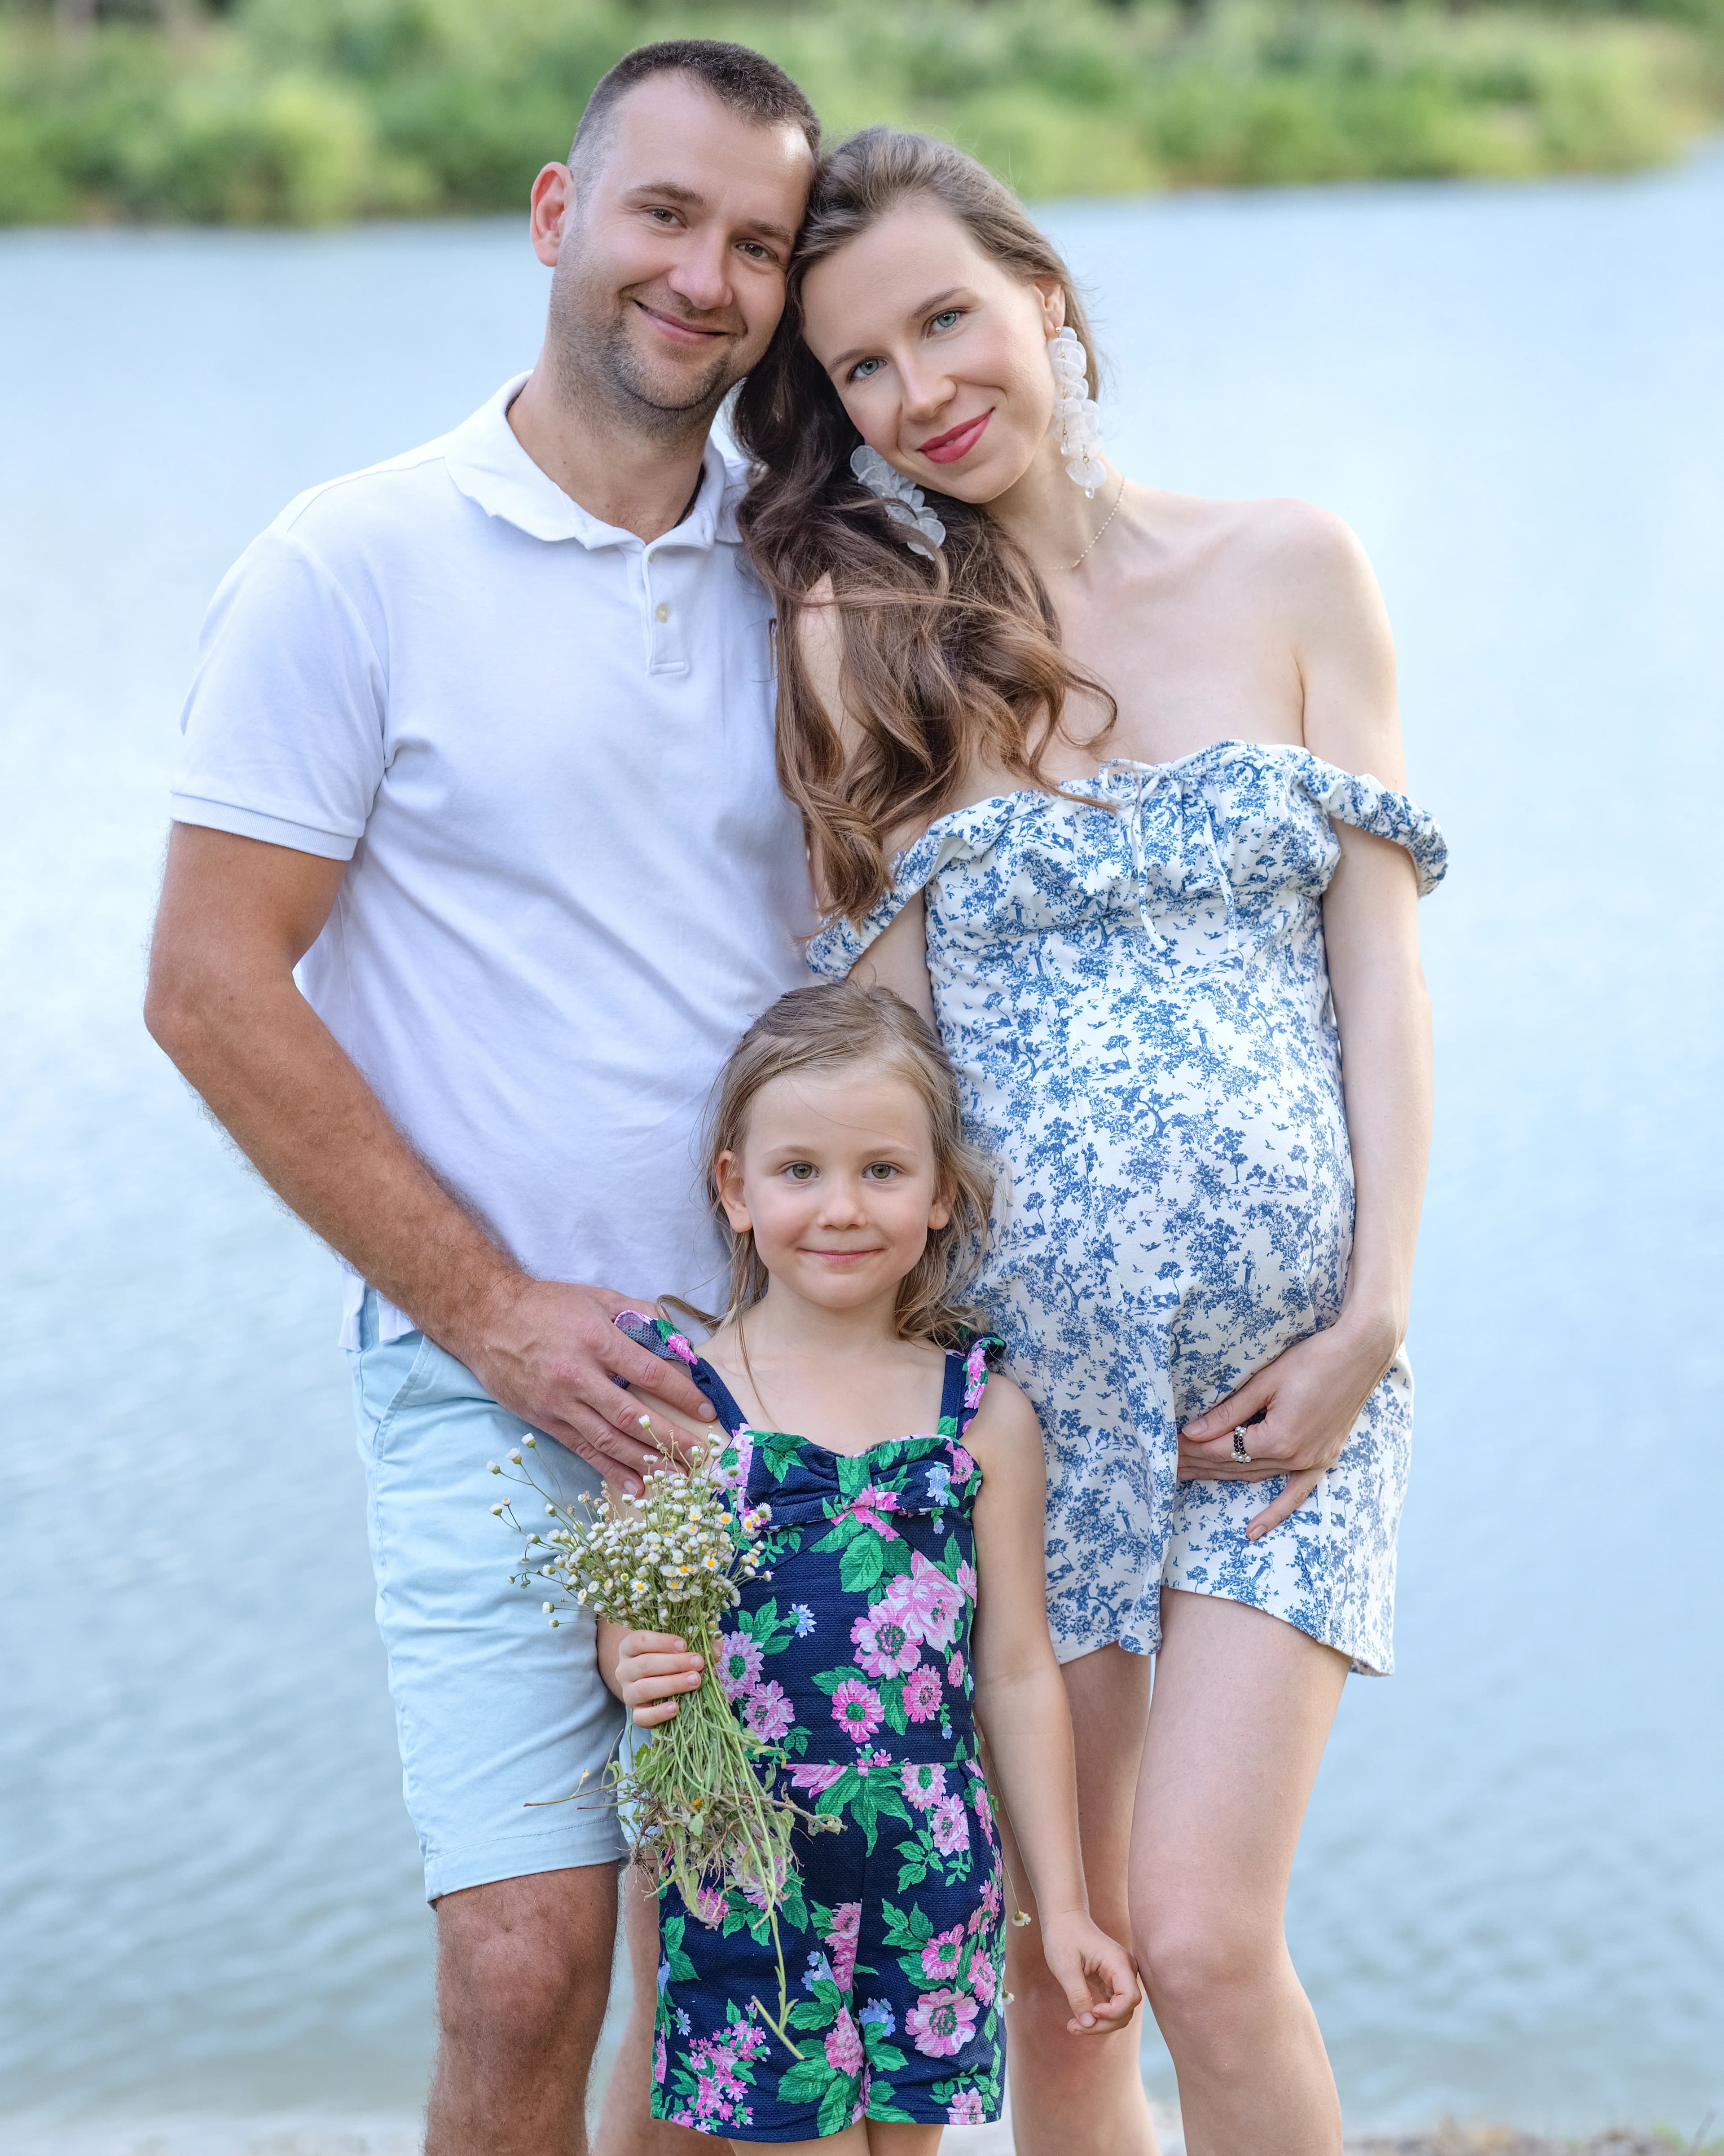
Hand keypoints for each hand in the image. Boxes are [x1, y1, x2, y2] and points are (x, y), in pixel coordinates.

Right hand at [458, 1277, 714, 1496]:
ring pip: (610, 1440)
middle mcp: (579, 1376)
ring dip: (647, 1463)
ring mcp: (561, 1403)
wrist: (488, 1319)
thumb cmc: (548, 1305)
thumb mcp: (598, 1296)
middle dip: (672, 1440)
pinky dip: (611, 1471)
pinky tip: (635, 1487)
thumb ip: (639, 1314)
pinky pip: (584, 1450)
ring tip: (678, 1479)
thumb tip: (676, 1337)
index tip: (706, 1411)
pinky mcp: (546, 1421)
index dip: (681, 1394)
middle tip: (701, 1457)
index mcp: (597, 1340)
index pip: (649, 1374)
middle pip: (633, 1416)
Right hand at [616, 1631, 706, 1727]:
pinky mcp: (636, 1713)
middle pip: (644, 1665)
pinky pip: (641, 1717)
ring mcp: (628, 1693)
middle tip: (698, 1663)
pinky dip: (658, 1713)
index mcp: (630, 1648)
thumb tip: (716, 1646)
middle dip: (674, 1663)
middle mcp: (624, 1670)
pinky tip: (675, 1708)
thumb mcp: (677, 1648)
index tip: (684, 1645)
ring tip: (695, 1681)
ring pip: (644, 1689)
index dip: (661, 1642)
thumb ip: (697, 1644)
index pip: (639, 1641)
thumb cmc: (665, 1660)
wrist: (649, 1683)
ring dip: (671, 1684)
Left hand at [1037, 1910, 1140, 2034]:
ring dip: (1100, 2024)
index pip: (1130, 1998)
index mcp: (1118, 1962)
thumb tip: (1089, 2023)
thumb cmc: (1063, 1937)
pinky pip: (1112, 2006)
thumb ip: (1078, 1996)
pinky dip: (1098, 2016)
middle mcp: (1125, 1969)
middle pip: (1126, 2009)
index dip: (1113, 2013)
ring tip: (1073, 2026)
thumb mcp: (1064, 1967)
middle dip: (1103, 2024)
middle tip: (1073, 2027)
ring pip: (1120, 2012)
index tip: (1090, 2012)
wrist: (1064, 1919)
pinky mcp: (1113, 1981)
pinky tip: (1079, 2019)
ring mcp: (1121, 1976)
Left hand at [1177, 1310, 1398, 1539]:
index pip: (1222, 1449)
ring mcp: (1311, 1461)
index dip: (1193, 1448)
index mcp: (1277, 1438)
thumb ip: (1228, 1413)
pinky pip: (1296, 1493)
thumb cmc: (1313, 1360)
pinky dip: (1275, 1512)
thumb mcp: (1265, 1382)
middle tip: (1168, 1465)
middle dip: (1198, 1464)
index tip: (1168, 1447)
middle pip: (1235, 1466)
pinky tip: (1253, 1530)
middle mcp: (1294, 1457)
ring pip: (1256, 1477)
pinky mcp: (1323, 1459)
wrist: (1361, 1354)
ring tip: (1190, 1478)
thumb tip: (1192, 1432)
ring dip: (1222, 1478)